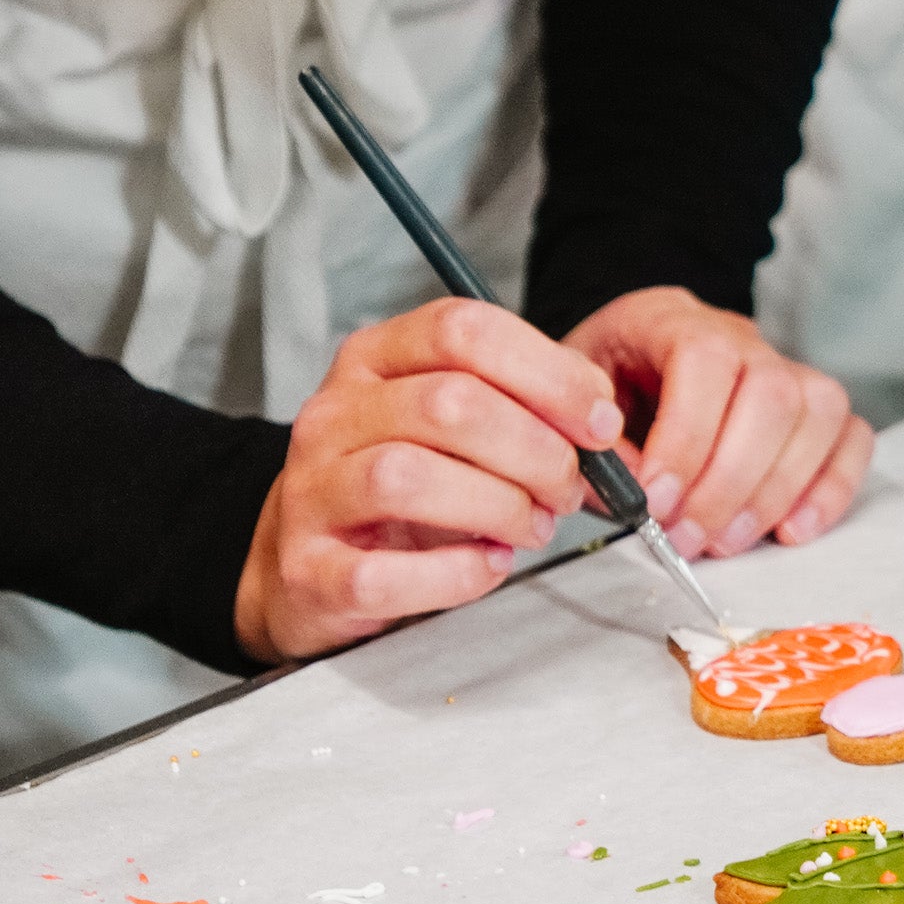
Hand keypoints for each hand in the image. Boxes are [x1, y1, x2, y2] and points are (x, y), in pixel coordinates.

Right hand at [234, 299, 620, 663]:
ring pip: (410, 477)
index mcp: (376, 358)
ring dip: (500, 506)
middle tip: (568, 487)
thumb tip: (598, 411)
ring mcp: (311, 490)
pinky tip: (488, 564)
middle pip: (449, 403)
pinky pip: (385, 573)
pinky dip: (457, 573)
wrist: (304, 563)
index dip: (548, 373)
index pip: (464, 330)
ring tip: (532, 525)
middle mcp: (335, 413)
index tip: (599, 419)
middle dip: (536, 450)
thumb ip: (527, 400)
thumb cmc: (402, 484)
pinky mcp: (308, 571)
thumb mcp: (458, 421)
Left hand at [564, 286, 870, 561]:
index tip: (655, 502)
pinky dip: (832, 487)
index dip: (686, 435)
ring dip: (774, 492)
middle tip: (687, 539)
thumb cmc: (604, 385)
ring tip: (726, 542)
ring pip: (816, 413)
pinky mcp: (816, 407)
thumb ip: (594, 445)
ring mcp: (787, 367)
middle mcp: (742, 336)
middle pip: (770, 392)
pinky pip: (852, 435)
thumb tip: (631, 495)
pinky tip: (793, 529)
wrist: (634, 361)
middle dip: (729, 481)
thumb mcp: (572, 403)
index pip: (704, 359)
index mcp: (671, 319)